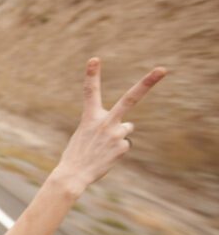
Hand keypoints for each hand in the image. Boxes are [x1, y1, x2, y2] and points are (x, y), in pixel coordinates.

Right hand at [53, 58, 165, 190]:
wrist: (73, 175)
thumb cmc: (77, 153)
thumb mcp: (85, 133)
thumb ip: (106, 124)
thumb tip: (130, 126)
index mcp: (89, 117)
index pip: (90, 92)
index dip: (92, 75)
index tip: (94, 59)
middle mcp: (105, 122)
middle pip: (130, 98)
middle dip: (147, 83)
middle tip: (162, 69)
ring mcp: (116, 134)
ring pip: (126, 128)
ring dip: (117, 135)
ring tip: (102, 148)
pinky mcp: (123, 147)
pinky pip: (124, 144)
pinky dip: (116, 150)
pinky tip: (106, 156)